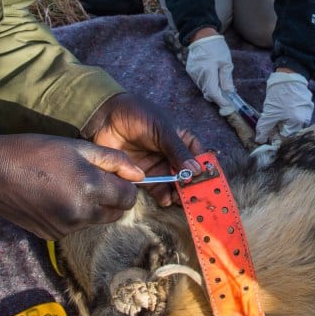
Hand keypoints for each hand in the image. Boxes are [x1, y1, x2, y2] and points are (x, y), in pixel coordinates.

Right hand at [0, 133, 143, 239]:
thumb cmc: (36, 152)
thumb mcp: (78, 147)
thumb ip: (113, 161)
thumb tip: (139, 174)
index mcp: (90, 189)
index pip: (129, 198)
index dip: (125, 185)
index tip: (113, 175)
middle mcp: (81, 214)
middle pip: (116, 213)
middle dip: (112, 198)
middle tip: (91, 179)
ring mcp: (66, 228)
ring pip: (96, 220)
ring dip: (93, 206)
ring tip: (69, 185)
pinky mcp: (52, 236)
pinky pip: (76, 226)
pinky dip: (73, 214)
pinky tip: (55, 197)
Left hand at [83, 92, 204, 206]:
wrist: (106, 118)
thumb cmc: (138, 115)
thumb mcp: (162, 130)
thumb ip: (177, 151)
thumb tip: (196, 170)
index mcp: (181, 140)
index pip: (199, 157)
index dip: (205, 170)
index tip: (208, 182)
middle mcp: (172, 155)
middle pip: (188, 175)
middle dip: (192, 187)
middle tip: (194, 197)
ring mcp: (158, 166)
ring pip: (174, 185)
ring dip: (178, 194)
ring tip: (179, 200)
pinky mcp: (142, 176)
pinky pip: (156, 189)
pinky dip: (162, 196)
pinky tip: (165, 199)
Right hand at [185, 34, 234, 113]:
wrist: (201, 35)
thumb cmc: (216, 47)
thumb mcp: (226, 62)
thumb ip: (227, 79)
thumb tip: (229, 92)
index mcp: (208, 72)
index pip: (213, 93)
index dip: (221, 101)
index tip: (228, 105)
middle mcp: (198, 75)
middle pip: (207, 93)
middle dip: (218, 97)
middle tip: (228, 97)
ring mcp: (193, 73)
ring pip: (203, 88)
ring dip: (212, 90)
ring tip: (222, 86)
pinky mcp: (190, 71)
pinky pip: (200, 82)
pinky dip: (207, 84)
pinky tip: (213, 79)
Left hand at [255, 71, 313, 143]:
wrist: (289, 75)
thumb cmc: (279, 94)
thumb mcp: (269, 112)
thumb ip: (264, 128)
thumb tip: (259, 140)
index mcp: (297, 122)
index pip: (285, 136)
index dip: (275, 135)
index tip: (268, 131)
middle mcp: (306, 119)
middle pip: (291, 130)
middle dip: (280, 127)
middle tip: (272, 120)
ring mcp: (308, 111)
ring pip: (294, 122)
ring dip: (285, 120)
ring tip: (278, 111)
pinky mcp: (308, 104)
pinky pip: (298, 114)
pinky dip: (291, 113)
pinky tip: (284, 106)